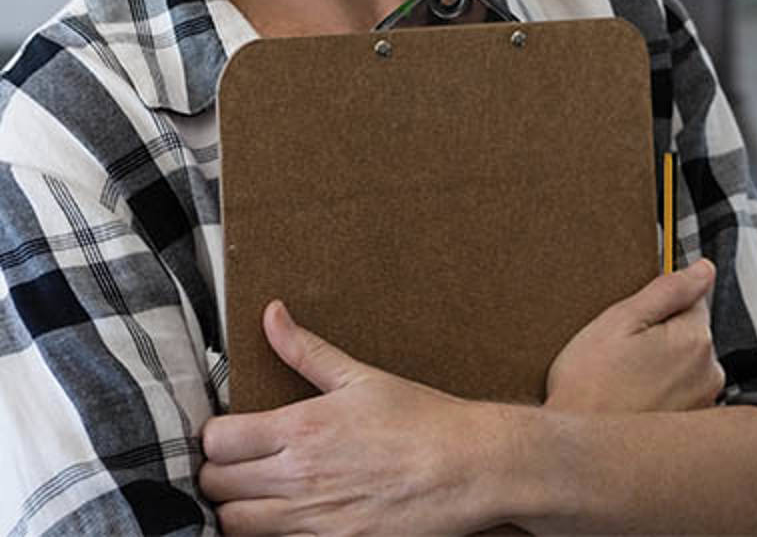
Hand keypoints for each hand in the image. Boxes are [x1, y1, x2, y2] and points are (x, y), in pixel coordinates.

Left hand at [200, 301, 497, 535]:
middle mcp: (299, 476)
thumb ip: (306, 350)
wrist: (470, 466)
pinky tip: (288, 516)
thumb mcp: (362, 377)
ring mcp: (313, 519)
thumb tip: (271, 314)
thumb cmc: (423, 419)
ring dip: (236, 508)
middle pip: (214, 484)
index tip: (229, 434)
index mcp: (303, 427)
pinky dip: (269, 534)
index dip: (214, 437)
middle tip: (239, 464)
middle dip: (218, 473)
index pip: (216, 440)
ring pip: (233, 524)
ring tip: (257, 493)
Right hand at [545, 259, 724, 413]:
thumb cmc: (590, 388)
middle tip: (623, 356)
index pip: (692, 300)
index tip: (634, 326)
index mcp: (695, 339)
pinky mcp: (691, 426)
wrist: (580, 453)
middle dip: (661, 338)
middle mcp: (708, 372)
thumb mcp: (619, 321)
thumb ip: (668, 290)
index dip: (658, 308)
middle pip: (690, 334)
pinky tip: (634, 401)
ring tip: (625, 381)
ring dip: (662, 367)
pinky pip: (681, 394)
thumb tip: (704, 269)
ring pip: (685, 365)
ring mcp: (703, 402)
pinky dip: (662, 394)